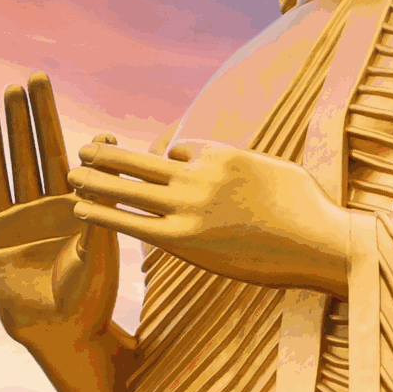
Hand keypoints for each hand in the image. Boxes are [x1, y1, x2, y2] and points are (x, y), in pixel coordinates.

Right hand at [0, 73, 117, 344]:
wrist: (59, 332)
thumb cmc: (91, 298)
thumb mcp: (101, 248)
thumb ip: (99, 206)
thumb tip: (108, 160)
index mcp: (83, 208)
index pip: (78, 159)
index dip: (73, 131)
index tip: (80, 109)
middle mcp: (53, 206)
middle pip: (43, 149)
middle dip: (38, 115)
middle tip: (35, 77)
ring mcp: (24, 214)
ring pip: (17, 160)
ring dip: (10, 126)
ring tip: (4, 92)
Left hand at [69, 137, 350, 293]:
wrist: (321, 242)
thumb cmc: (307, 210)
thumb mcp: (274, 170)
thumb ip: (242, 164)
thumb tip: (224, 165)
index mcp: (221, 154)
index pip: (178, 152)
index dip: (166, 166)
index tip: (161, 177)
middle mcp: (200, 174)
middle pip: (141, 160)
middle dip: (109, 155)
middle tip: (85, 149)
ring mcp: (191, 206)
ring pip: (129, 187)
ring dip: (95, 179)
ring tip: (71, 173)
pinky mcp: (185, 240)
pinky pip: (132, 222)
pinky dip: (102, 213)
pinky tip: (80, 210)